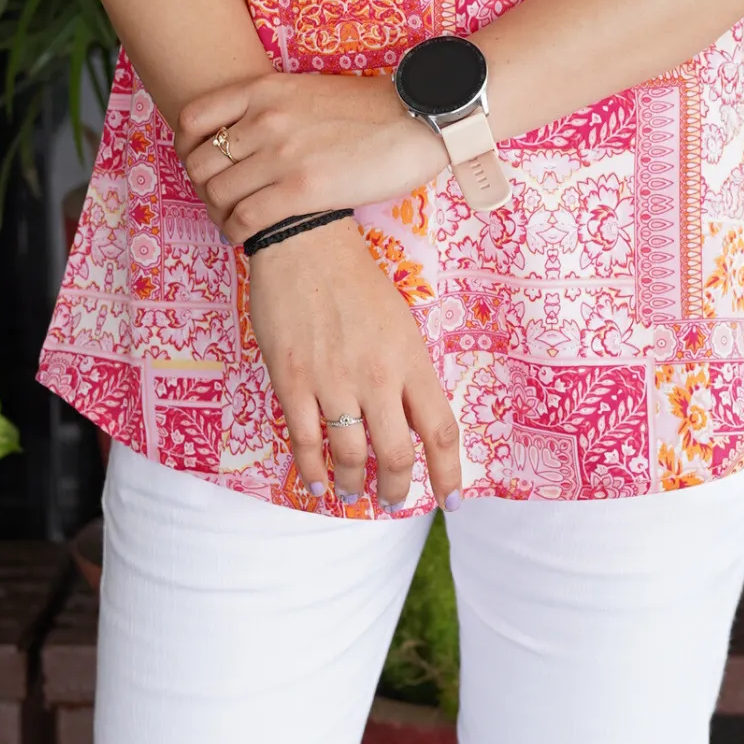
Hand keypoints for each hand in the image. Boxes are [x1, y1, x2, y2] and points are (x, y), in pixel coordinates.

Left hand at [178, 68, 441, 241]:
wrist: (418, 119)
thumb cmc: (371, 109)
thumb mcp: (309, 91)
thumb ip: (273, 108)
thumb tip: (247, 136)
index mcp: (264, 90)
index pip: (194, 118)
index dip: (187, 147)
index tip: (201, 163)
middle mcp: (265, 119)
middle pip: (201, 161)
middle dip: (204, 186)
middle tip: (220, 200)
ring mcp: (281, 155)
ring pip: (218, 193)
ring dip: (220, 213)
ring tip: (233, 222)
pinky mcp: (301, 190)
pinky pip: (245, 218)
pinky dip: (237, 232)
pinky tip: (247, 236)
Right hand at [244, 219, 462, 508]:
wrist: (304, 242)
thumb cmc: (355, 279)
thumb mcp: (400, 322)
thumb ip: (407, 372)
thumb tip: (409, 419)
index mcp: (411, 360)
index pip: (439, 431)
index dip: (448, 474)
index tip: (451, 501)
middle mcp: (377, 377)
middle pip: (396, 455)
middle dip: (395, 488)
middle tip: (391, 500)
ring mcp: (333, 382)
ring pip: (350, 456)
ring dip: (354, 484)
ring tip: (354, 493)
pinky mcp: (292, 381)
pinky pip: (304, 441)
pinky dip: (312, 471)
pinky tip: (317, 484)